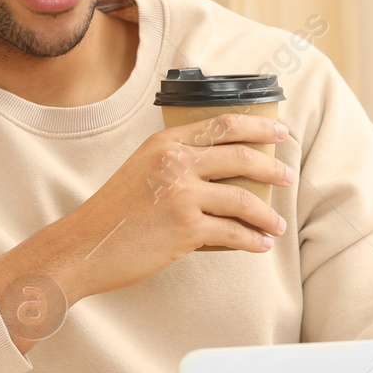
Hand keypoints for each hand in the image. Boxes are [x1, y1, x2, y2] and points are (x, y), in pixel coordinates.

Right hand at [0, 113, 293, 338]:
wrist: (84, 247)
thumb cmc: (114, 214)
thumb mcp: (141, 171)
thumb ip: (177, 165)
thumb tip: (225, 174)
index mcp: (165, 143)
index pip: (222, 125)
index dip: (257, 128)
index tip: (280, 134)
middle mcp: (174, 162)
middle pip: (240, 156)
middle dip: (273, 167)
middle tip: (289, 177)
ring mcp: (181, 195)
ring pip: (243, 199)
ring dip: (267, 214)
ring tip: (277, 225)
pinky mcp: (185, 228)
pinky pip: (232, 233)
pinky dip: (252, 241)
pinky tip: (260, 245)